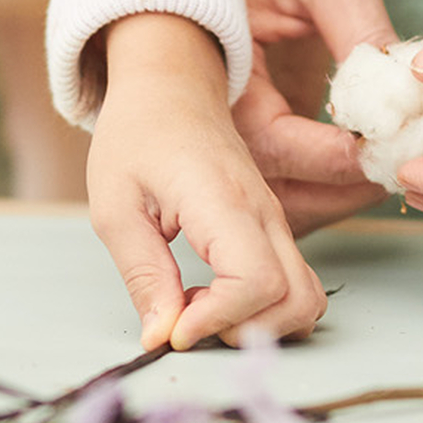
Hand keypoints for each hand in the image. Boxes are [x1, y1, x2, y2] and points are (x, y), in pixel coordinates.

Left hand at [87, 13, 328, 349]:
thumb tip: (162, 338)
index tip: (174, 329)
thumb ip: (142, 275)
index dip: (219, 320)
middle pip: (296, 300)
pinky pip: (293, 282)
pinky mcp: (272, 225)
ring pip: (307, 297)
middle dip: (246, 331)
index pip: (256, 281)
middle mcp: (263, 211)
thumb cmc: (136, 135)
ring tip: (198, 304)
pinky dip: (265, 307)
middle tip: (187, 318)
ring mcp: (274, 218)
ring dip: (261, 323)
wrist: (169, 85)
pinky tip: (211, 290)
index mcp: (222, 198)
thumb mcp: (115, 205)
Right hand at [210, 0, 394, 225]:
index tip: (394, 151)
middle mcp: (207, 95)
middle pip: (265, 185)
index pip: (271, 144)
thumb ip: (362, 34)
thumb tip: (411, 103)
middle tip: (407, 170)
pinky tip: (372, 155)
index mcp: (210, 61)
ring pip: (271, 186)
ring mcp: (226, 105)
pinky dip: (323, 173)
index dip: (336, 158)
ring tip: (396, 169)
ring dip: (332, 192)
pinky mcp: (249, 104)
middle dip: (339, 189)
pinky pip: (280, 164)